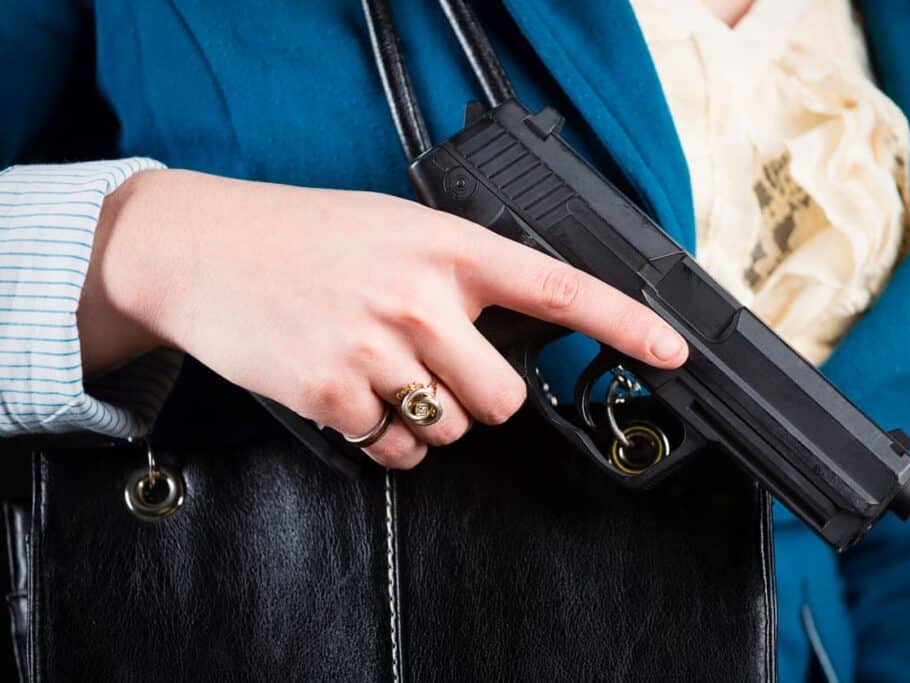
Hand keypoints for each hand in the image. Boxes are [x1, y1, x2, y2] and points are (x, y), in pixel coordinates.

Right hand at [80, 170, 687, 467]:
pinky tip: (349, 391)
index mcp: (445, 247)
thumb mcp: (393, 227)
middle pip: (503, 399)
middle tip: (438, 370)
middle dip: (480, 398)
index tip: (669, 350)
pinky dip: (383, 435)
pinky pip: (395, 449)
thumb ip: (457, 270)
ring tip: (381, 372)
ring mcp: (375, 348)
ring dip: (428, 417)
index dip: (624, 323)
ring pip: (451, 430)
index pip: (556, 287)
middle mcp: (419, 298)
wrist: (203, 248)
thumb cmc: (305, 236)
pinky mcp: (333, 393)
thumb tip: (517, 323)